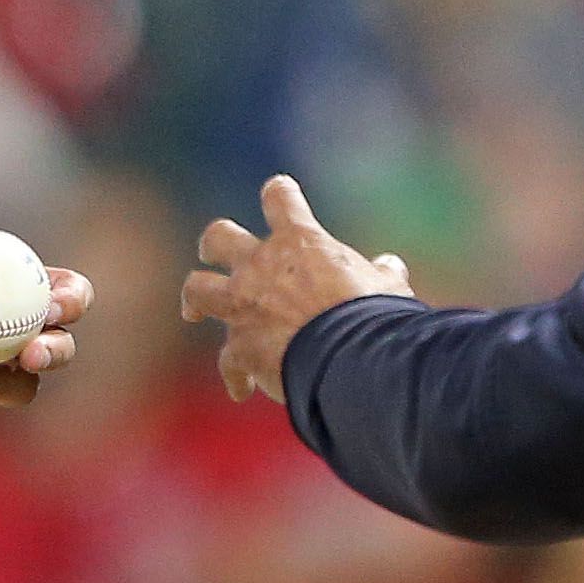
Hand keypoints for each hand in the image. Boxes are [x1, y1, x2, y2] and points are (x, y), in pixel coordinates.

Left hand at [180, 176, 412, 404]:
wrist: (351, 360)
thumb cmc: (374, 317)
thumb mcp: (387, 288)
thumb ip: (382, 274)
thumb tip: (388, 265)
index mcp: (299, 243)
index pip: (279, 198)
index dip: (279, 193)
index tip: (278, 194)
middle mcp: (261, 267)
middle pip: (218, 237)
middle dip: (213, 245)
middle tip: (212, 254)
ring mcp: (243, 306)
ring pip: (197, 290)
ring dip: (196, 300)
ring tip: (194, 312)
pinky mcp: (240, 348)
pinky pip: (228, 362)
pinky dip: (236, 375)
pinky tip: (242, 389)